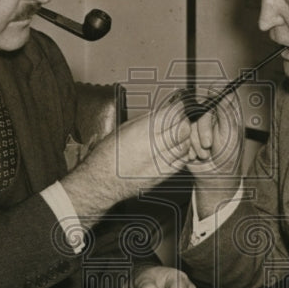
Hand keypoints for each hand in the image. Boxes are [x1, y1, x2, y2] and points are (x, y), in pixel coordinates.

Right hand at [63, 98, 191, 218]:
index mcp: (144, 132)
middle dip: (183, 121)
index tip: (177, 107)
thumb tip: (163, 111)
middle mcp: (154, 147)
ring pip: (186, 145)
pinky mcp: (163, 175)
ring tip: (175, 135)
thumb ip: (148, 120)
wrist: (103, 180)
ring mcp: (160, 162)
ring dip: (184, 137)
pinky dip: (182, 153)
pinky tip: (173, 149)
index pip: (173, 114)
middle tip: (178, 120)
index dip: (178, 108)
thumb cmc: (109, 153)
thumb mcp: (125, 128)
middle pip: (183, 129)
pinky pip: (182, 160)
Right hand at [186, 89, 243, 173]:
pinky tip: (195, 155)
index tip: (206, 110)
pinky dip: (187, 146)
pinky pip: (179, 135)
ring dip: (195, 142)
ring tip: (205, 154)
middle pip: (197, 111)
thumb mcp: (231, 133)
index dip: (207, 104)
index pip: (211, 98)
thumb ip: (226, 111)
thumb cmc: (228, 156)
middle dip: (202, 130)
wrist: (216, 176)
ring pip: (188, 124)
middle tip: (208, 144)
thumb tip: (223, 91)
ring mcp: (196, 126)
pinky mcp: (186, 136)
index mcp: (222, 112)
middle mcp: (208, 116)